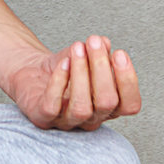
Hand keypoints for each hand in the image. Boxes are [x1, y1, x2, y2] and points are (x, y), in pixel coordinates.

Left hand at [3, 35, 140, 129]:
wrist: (33, 71)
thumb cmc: (64, 67)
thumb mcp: (86, 55)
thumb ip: (99, 51)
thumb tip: (104, 43)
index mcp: (108, 107)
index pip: (130, 105)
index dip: (128, 81)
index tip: (119, 53)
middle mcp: (91, 119)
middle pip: (107, 102)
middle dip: (102, 68)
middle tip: (94, 41)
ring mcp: (67, 122)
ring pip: (82, 107)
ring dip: (81, 73)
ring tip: (77, 47)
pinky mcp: (43, 118)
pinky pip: (52, 106)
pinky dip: (59, 82)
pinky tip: (63, 62)